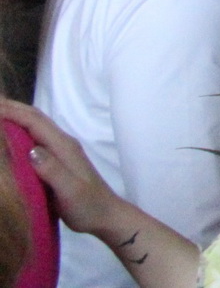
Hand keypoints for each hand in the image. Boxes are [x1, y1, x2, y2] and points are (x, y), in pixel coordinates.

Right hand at [0, 97, 126, 236]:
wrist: (105, 216)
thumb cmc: (88, 205)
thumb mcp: (70, 190)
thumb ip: (53, 170)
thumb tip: (31, 151)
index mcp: (64, 146)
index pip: (35, 122)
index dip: (13, 112)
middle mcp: (62, 143)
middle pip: (35, 118)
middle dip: (12, 108)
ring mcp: (59, 151)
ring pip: (34, 127)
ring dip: (16, 117)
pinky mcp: (55, 161)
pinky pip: (34, 139)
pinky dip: (20, 131)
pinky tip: (9, 137)